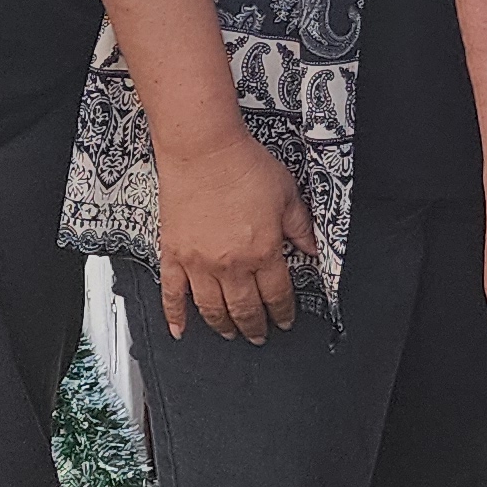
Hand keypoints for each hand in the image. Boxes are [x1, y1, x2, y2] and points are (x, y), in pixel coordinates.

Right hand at [156, 132, 315, 343]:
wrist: (204, 151)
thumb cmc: (244, 166)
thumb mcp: (287, 195)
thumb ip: (301, 227)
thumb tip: (314, 250)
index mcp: (263, 251)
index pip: (277, 295)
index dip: (283, 312)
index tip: (285, 320)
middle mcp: (231, 264)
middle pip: (245, 309)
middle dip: (255, 327)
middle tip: (259, 336)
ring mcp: (199, 263)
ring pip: (212, 309)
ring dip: (223, 327)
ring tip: (230, 334)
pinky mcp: (174, 255)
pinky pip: (172, 294)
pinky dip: (175, 317)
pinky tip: (180, 330)